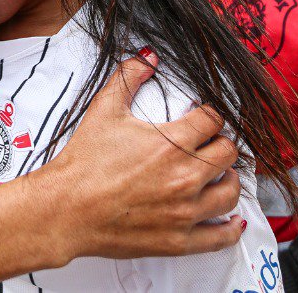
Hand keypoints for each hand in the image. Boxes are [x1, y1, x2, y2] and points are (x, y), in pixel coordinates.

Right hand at [31, 51, 244, 260]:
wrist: (66, 209)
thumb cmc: (84, 163)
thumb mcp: (104, 110)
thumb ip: (129, 77)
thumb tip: (148, 57)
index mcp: (172, 143)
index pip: (214, 120)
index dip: (211, 115)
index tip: (205, 118)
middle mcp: (185, 176)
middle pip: (228, 153)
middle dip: (221, 143)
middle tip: (211, 144)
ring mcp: (185, 211)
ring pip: (231, 191)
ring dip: (229, 179)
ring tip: (219, 175)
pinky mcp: (179, 240)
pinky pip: (220, 237)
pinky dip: (231, 228)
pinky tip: (232, 221)